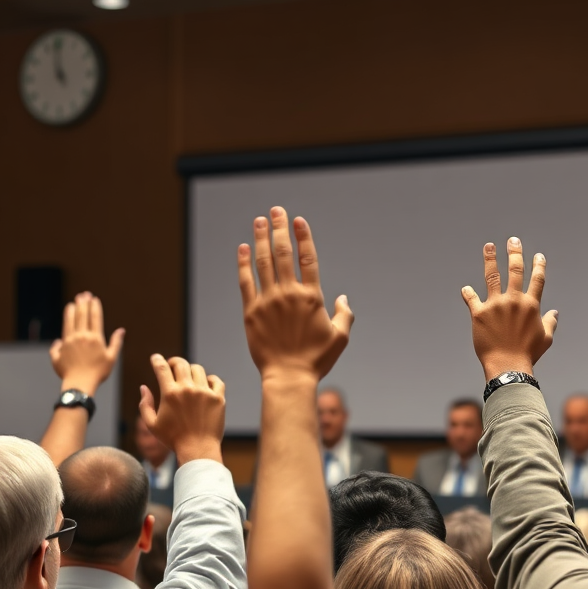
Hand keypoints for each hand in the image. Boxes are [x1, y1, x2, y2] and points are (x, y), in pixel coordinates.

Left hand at [49, 292, 123, 395]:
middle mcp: (81, 336)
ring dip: (70, 311)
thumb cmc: (98, 373)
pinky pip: (61, 336)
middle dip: (82, 303)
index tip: (94, 298)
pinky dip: (64, 328)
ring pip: (69, 322)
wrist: (80, 384)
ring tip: (71, 304)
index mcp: (95, 338)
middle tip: (83, 295)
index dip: (94, 306)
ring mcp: (69, 341)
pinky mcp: (60, 349)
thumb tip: (121, 330)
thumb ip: (116, 343)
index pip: (94, 317)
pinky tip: (65, 324)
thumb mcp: (111, 358)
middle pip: (81, 315)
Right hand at [139, 356, 224, 464]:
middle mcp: (187, 389)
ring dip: (190, 370)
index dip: (157, 360)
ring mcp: (204, 392)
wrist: (198, 450)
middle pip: (181, 363)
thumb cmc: (173, 439)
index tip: (155, 358)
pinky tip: (205, 385)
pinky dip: (210, 380)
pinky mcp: (218, 398)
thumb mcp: (152, 424)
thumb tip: (143, 387)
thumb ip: (145, 405)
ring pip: (197, 369)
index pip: (162, 367)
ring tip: (188, 377)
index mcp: (170, 393)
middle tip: (172, 366)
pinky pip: (216, 380)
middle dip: (174, 362)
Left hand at [238, 206, 353, 382]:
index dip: (303, 236)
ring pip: (263, 262)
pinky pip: (246, 282)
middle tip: (276, 211)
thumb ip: (344, 315)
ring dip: (261, 239)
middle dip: (280, 229)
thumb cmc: (316, 360)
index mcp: (311, 297)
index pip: (307, 258)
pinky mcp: (251, 312)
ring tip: (259, 221)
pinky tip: (243, 249)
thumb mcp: (339, 337)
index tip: (298, 220)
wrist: (288, 377)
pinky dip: (244, 263)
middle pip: (284, 253)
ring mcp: (268, 302)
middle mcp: (289, 294)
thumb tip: (344, 298)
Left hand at [461, 237, 558, 381]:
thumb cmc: (528, 354)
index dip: (538, 265)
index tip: (538, 255)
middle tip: (512, 240)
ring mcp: (496, 305)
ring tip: (489, 246)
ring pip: (492, 276)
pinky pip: (471, 298)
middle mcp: (514, 300)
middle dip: (514, 252)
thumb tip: (555, 313)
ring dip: (490, 259)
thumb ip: (550, 322)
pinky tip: (465, 289)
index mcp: (531, 305)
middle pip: (515, 270)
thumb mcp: (546, 338)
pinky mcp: (479, 313)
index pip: (537, 279)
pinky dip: (468, 293)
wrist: (508, 366)